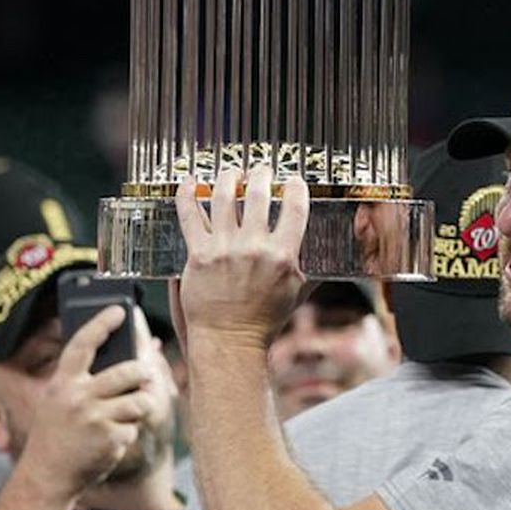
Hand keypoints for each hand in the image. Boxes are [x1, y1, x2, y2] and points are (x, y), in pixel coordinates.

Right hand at [13, 306, 154, 501]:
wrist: (47, 476)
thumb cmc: (56, 434)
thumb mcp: (58, 402)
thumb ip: (82, 382)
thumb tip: (123, 360)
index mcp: (62, 383)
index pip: (83, 344)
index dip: (102, 323)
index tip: (120, 310)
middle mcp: (78, 397)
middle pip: (128, 371)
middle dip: (143, 373)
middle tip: (145, 375)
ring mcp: (95, 419)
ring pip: (139, 400)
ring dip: (139, 406)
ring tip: (128, 413)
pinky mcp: (110, 439)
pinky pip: (133, 427)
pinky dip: (127, 433)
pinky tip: (109, 441)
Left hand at [174, 164, 308, 346]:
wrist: (230, 339)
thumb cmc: (264, 319)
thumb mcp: (297, 291)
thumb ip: (307, 266)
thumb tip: (323, 250)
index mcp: (282, 255)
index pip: (294, 208)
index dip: (295, 187)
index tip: (293, 180)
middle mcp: (253, 248)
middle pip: (258, 193)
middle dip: (261, 174)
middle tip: (261, 170)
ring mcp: (224, 249)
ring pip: (223, 196)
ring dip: (228, 176)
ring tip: (231, 172)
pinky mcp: (198, 254)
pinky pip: (189, 216)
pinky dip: (187, 194)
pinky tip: (189, 182)